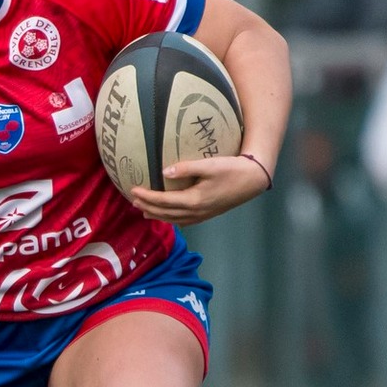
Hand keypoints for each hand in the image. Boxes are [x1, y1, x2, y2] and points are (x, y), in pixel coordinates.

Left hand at [126, 155, 270, 225]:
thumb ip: (186, 168)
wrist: (253, 180)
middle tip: (132, 201)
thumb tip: (165, 171)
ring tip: (143, 210)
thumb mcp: (210, 165)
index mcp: (194, 200)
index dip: (146, 197)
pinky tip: (166, 215)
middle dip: (147, 207)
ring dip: (157, 215)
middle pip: (165, 213)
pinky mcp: (207, 214)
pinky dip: (170, 218)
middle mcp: (195, 212)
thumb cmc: (232, 170)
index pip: (163, 201)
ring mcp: (202, 215)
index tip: (132, 190)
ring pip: (173, 219)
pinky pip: (183, 221)